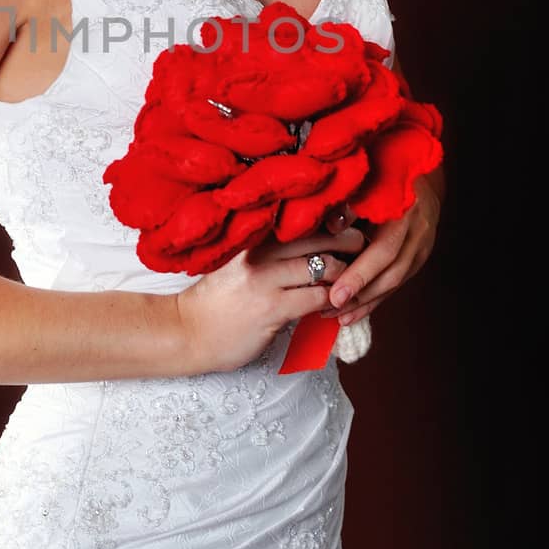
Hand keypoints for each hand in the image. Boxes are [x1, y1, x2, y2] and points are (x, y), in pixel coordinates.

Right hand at [177, 225, 367, 375]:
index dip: (329, 216)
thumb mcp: (236, 264)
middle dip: (347, 240)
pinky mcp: (273, 309)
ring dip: (346, 274)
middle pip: (318, 236)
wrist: (186, 331)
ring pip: (324, 266)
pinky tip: (335, 305)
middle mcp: (260, 253)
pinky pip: (317, 299)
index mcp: (252, 238)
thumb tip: (307, 245)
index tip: (348, 219)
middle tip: (361, 246)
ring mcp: (266, 281)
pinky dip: (333, 301)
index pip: (299, 218)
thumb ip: (266, 253)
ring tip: (352, 279)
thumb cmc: (214, 300)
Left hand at [320, 178, 442, 328]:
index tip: (335, 295)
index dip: (360, 274)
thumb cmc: (385, 174)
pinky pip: (396, 283)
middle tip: (330, 310)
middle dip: (361, 296)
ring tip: (337, 317)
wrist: (421, 173)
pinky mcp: (418, 257)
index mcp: (406, 212)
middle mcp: (418, 233)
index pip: (384, 250)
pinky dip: (375, 299)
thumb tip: (332, 226)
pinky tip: (354, 312)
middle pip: (391, 273)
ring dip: (366, 303)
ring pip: (395, 282)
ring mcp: (422, 247)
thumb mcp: (368, 182)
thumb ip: (349, 204)